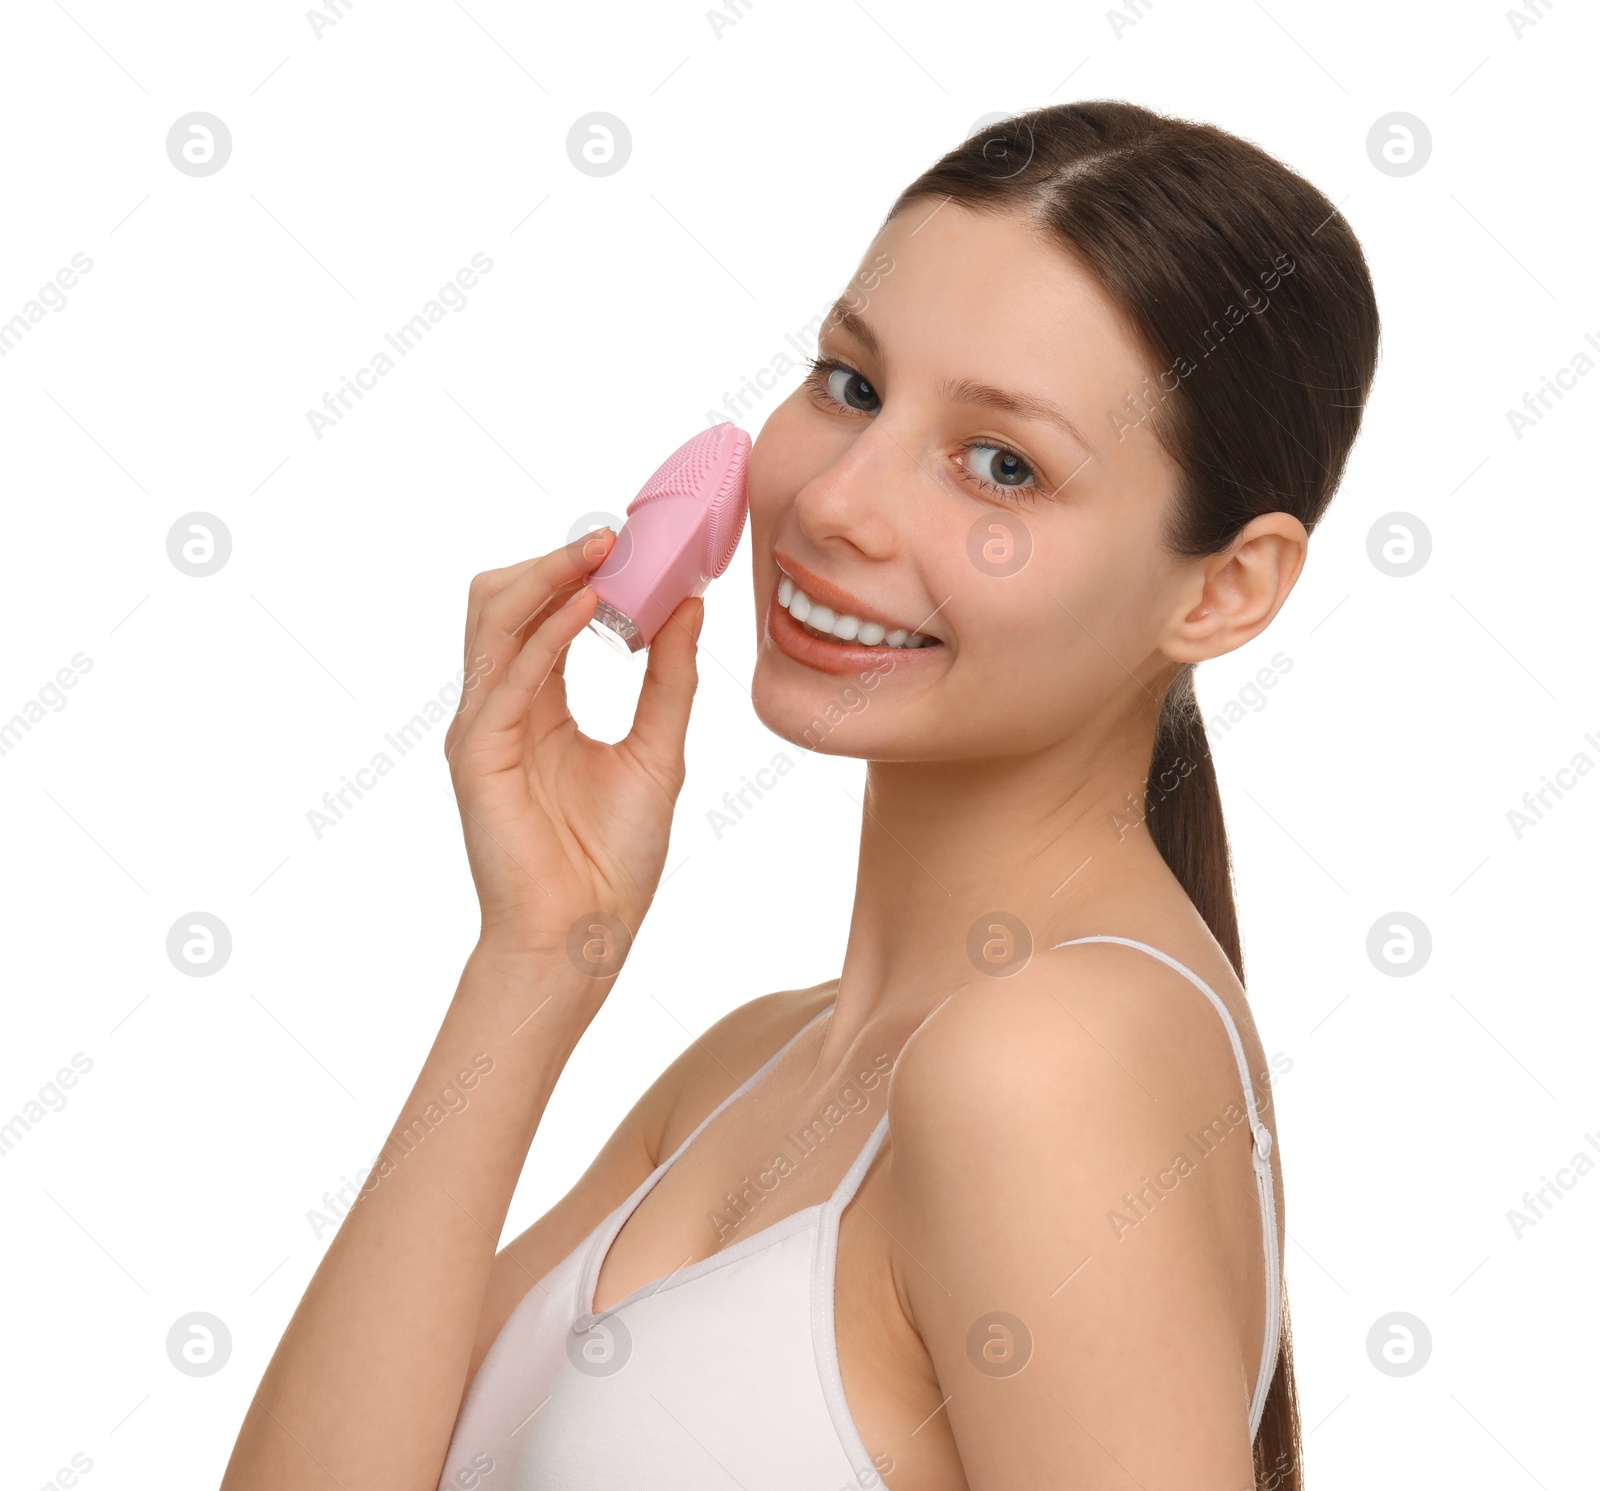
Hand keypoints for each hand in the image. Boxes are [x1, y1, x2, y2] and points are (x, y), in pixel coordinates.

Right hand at [443, 530, 702, 968]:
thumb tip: (690, 605)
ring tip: (601, 552)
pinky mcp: (476, 751)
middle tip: (612, 536)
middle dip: (554, 562)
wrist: (587, 932)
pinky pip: (507, 673)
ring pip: (494, 622)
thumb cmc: (614, 857)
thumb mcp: (659, 748)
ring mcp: (483, 726)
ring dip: (546, 578)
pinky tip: (587, 606)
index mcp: (539, 705)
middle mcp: (502, 707)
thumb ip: (669, 677)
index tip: (634, 543)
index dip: (580, 574)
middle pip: (504, 605)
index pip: (545, 616)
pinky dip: (546, 632)